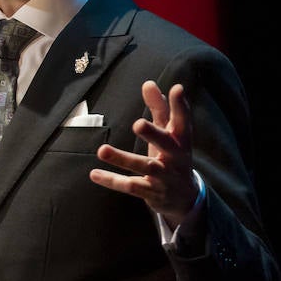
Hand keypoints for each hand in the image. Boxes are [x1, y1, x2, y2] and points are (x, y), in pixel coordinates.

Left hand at [90, 81, 197, 226]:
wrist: (186, 198)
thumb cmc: (173, 156)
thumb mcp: (168, 134)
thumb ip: (159, 109)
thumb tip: (148, 83)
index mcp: (181, 140)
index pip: (183, 121)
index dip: (180, 106)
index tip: (177, 88)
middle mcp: (175, 157)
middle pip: (165, 144)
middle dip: (153, 134)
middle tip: (137, 124)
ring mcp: (164, 176)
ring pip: (143, 167)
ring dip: (122, 158)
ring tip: (102, 150)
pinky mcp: (151, 192)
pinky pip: (130, 186)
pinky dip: (112, 181)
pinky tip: (94, 174)